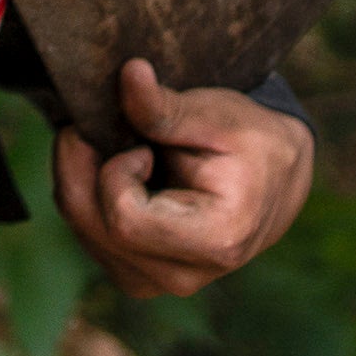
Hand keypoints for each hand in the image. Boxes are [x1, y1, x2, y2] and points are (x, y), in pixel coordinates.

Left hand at [62, 62, 312, 297]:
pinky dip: (89, 198)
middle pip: (93, 225)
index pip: (124, 219)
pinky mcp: (139, 277)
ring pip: (82, 230)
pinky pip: (88, 236)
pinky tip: (118, 174)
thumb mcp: (216, 115)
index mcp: (215, 239)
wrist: (274, 179)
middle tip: (100, 127)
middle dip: (81, 167)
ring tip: (122, 150)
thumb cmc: (251, 142)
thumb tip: (129, 73)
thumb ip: (167, 105)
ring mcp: (158, 282)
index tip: (139, 144)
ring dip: (83, 179)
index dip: (115, 171)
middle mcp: (183, 275)